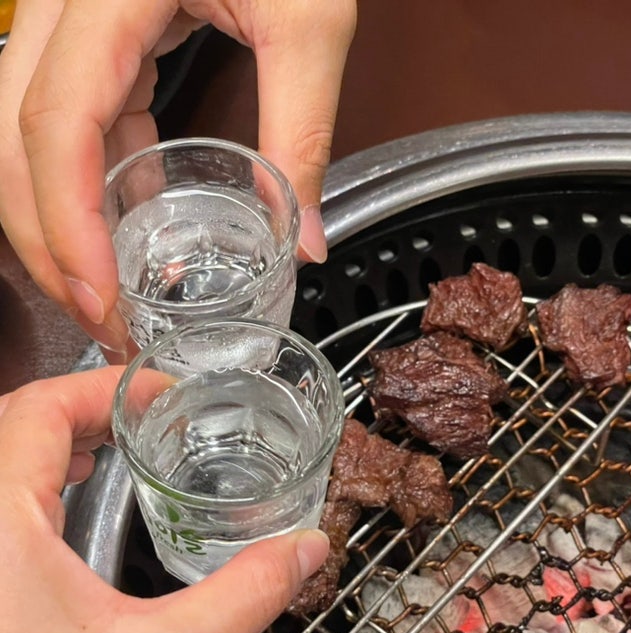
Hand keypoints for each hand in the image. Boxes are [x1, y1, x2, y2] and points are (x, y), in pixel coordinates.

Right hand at [0, 0, 356, 361]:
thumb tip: (302, 238)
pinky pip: (77, 123)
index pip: (55, 123)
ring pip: (31, 137)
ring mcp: (75, 24)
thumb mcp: (309, 23)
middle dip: (47, 240)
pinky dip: (99, 184)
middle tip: (98, 313)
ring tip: (109, 288)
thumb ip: (303, 130)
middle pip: (13, 141)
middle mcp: (68, 8)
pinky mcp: (102, 41)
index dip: (66, 221)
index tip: (98, 293)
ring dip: (63, 221)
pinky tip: (134, 221)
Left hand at [0, 367, 328, 632]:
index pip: (40, 408)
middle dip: (87, 407)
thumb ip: (246, 595)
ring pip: (1, 457)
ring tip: (113, 446)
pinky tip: (66, 505)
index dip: (106, 387)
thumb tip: (307, 550)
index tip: (161, 395)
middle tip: (148, 416)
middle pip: (16, 421)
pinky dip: (32, 478)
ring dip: (56, 438)